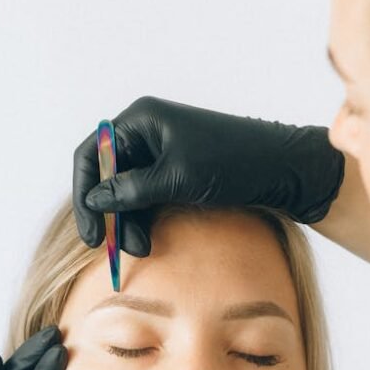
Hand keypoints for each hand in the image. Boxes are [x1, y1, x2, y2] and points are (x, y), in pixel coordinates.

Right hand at [73, 96, 344, 255]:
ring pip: (126, 193)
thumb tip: (95, 200)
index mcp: (142, 120)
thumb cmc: (234, 163)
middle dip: (109, 214)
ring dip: (128, 223)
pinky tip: (150, 243)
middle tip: (112, 249)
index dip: (85, 193)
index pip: (92, 154)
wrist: (284, 170)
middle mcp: (147, 133)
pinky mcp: (176, 174)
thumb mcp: (176, 179)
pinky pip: (146, 199)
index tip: (91, 231)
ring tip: (140, 249)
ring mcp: (161, 154)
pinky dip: (144, 221)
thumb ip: (131, 190)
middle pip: (107, 176)